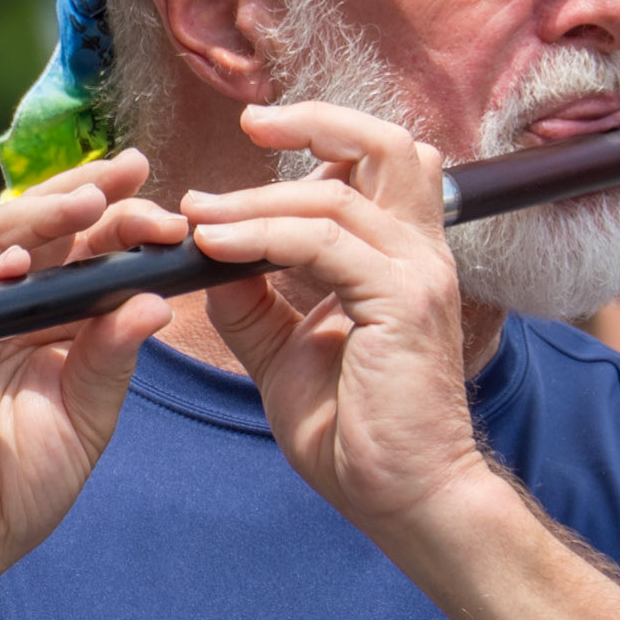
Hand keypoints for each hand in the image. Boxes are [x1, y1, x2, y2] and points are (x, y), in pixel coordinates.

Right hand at [0, 150, 184, 619]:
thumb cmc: (21, 482)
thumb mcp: (87, 415)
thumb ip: (113, 357)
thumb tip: (157, 301)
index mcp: (47, 315)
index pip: (86, 250)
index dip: (125, 225)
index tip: (174, 215)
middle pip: (43, 228)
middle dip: (88, 196)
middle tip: (132, 173)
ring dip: (40, 217)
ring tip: (86, 202)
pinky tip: (16, 268)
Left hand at [181, 104, 491, 534]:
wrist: (403, 496)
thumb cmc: (355, 433)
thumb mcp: (286, 353)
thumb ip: (253, 298)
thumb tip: (208, 252)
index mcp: (400, 257)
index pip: (374, 165)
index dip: (317, 140)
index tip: (252, 139)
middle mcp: (418, 253)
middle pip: (386, 145)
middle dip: (316, 122)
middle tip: (251, 124)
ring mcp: (418, 274)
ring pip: (346, 190)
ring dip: (260, 195)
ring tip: (200, 213)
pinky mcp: (403, 302)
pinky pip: (326, 244)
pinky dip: (264, 236)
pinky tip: (215, 246)